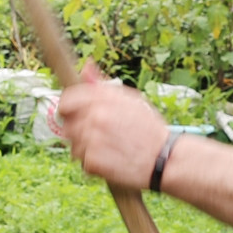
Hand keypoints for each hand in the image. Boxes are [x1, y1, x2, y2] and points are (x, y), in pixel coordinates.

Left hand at [57, 64, 171, 189]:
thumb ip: (103, 85)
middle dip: (78, 132)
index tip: (71, 116)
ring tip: (108, 150)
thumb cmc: (150, 128)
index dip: (66, 109)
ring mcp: (93, 139)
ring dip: (86, 151)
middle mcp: (96, 116)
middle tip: (97, 138)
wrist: (166, 158)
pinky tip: (111, 162)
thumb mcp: (131, 99)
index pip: (67, 100)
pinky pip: (83, 164)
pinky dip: (94, 166)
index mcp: (104, 98)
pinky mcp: (94, 161)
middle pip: (67, 125)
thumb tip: (86, 66)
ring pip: (73, 146)